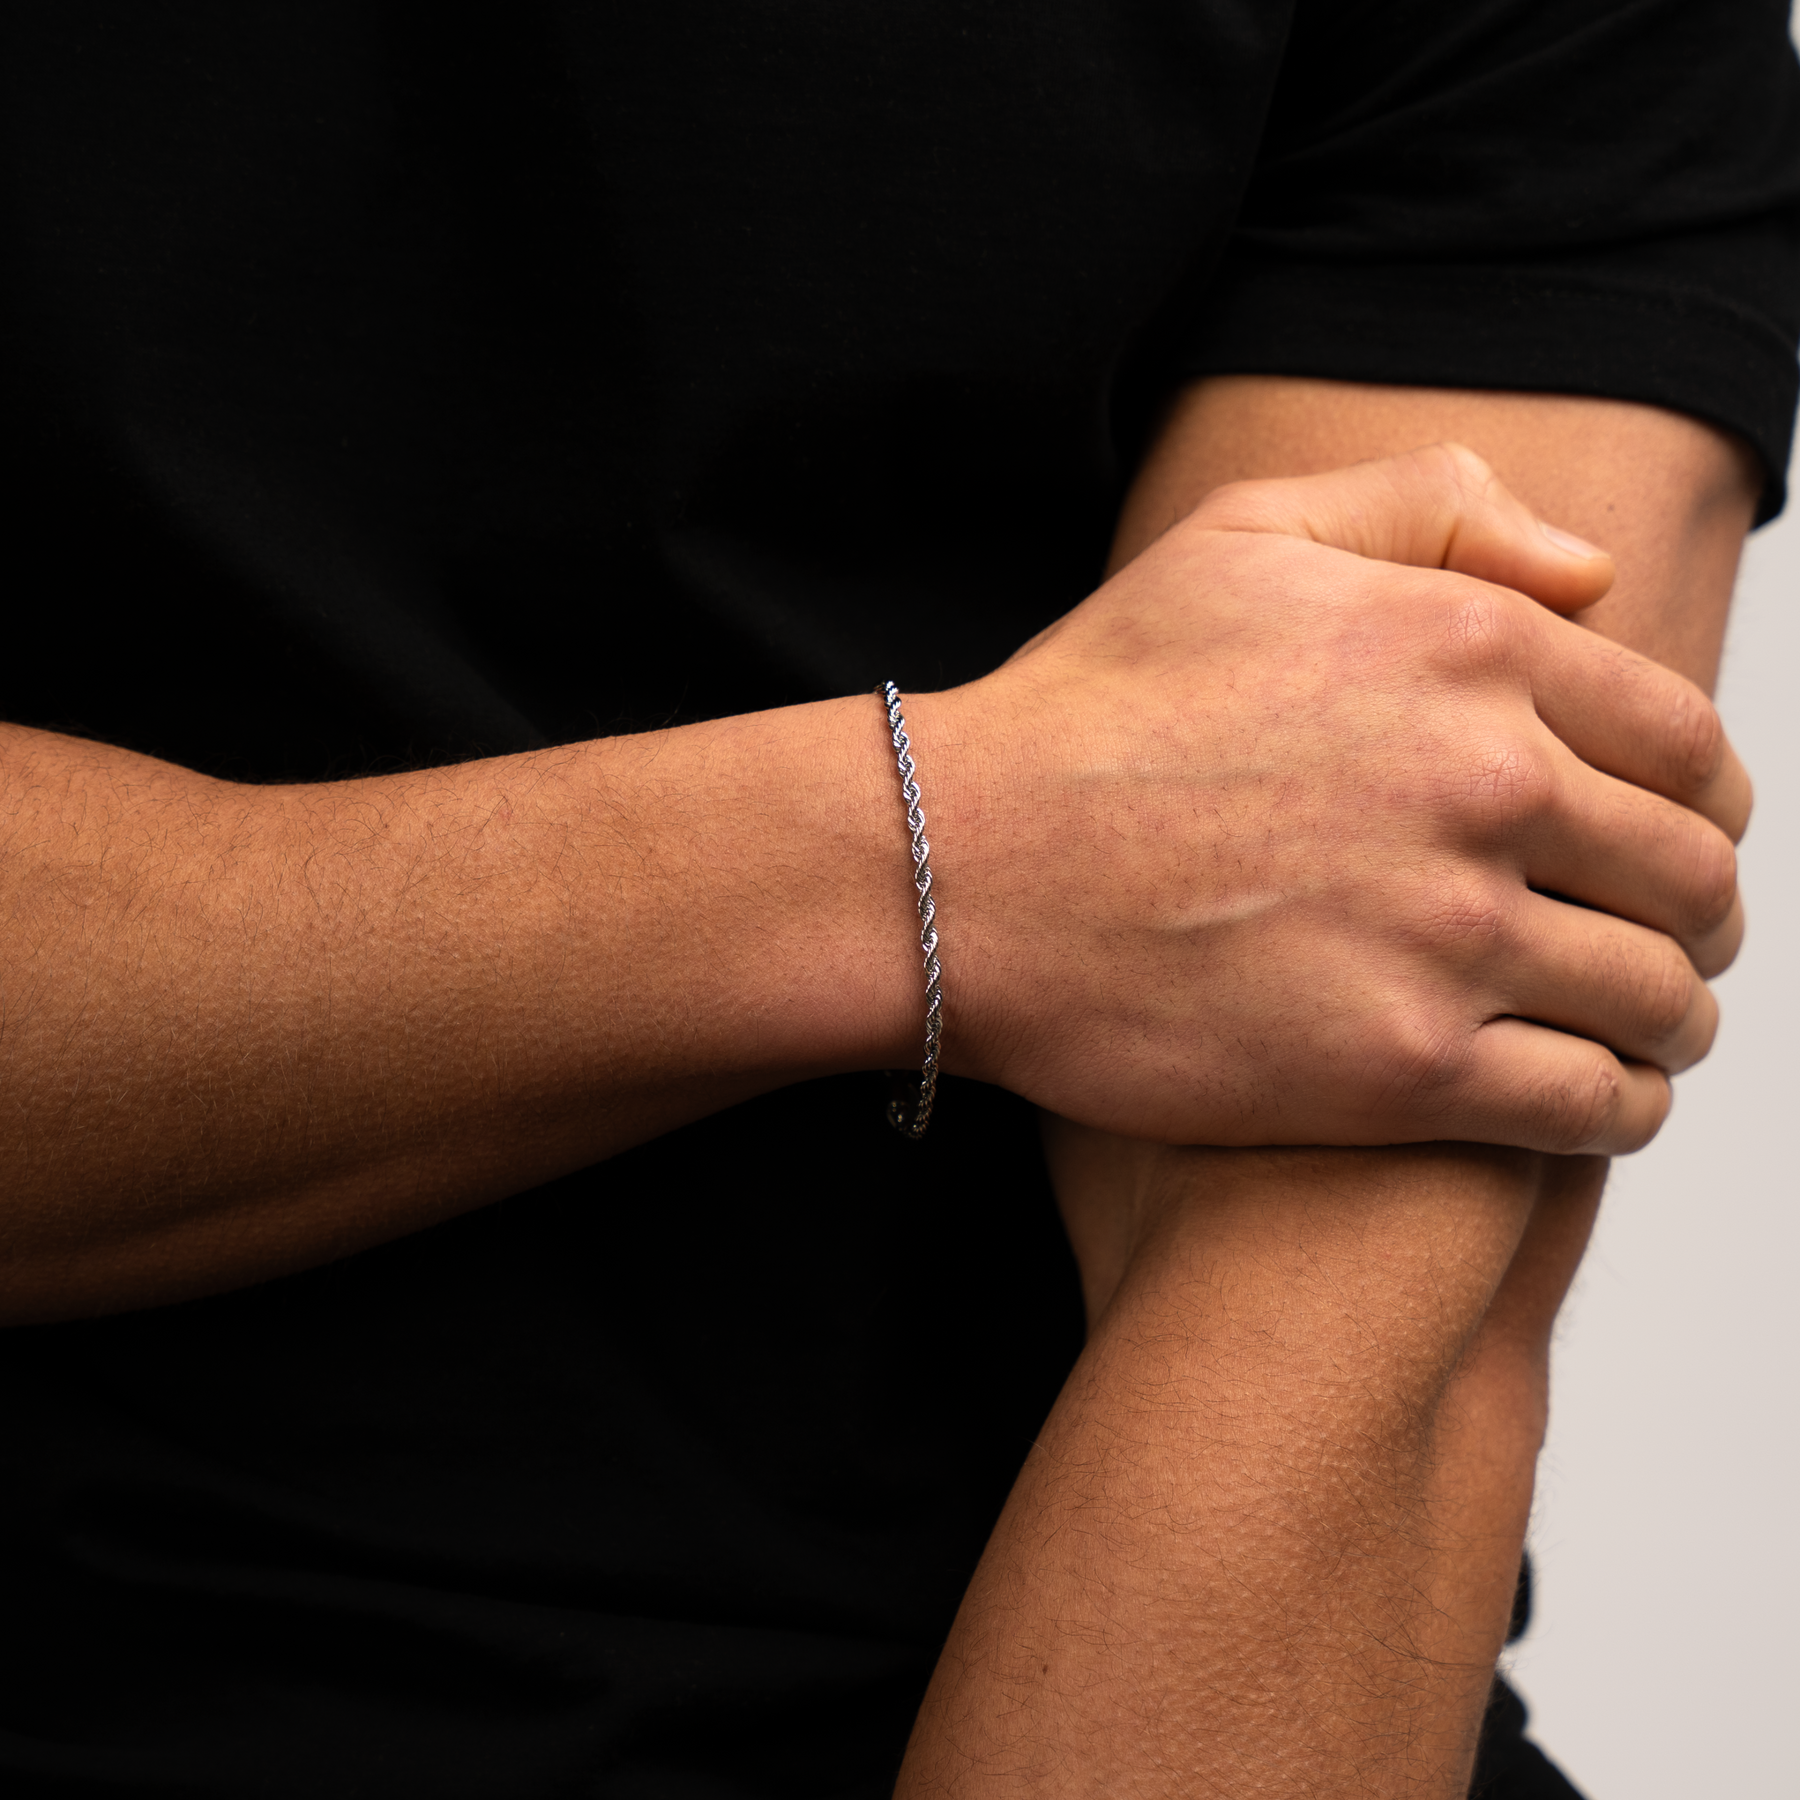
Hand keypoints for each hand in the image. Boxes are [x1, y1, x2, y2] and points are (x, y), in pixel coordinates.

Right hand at [906, 444, 1747, 1154]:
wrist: (963, 864)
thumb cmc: (1088, 710)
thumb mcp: (1242, 537)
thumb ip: (1430, 509)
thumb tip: (1593, 571)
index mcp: (1467, 650)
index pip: (1683, 743)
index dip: (1706, 802)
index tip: (1680, 840)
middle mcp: (1484, 785)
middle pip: (1688, 874)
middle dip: (1698, 914)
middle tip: (1669, 942)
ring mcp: (1448, 933)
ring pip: (1656, 996)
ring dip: (1670, 1017)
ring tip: (1643, 1032)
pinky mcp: (1399, 1068)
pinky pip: (1590, 1105)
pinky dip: (1620, 1109)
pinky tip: (1596, 1100)